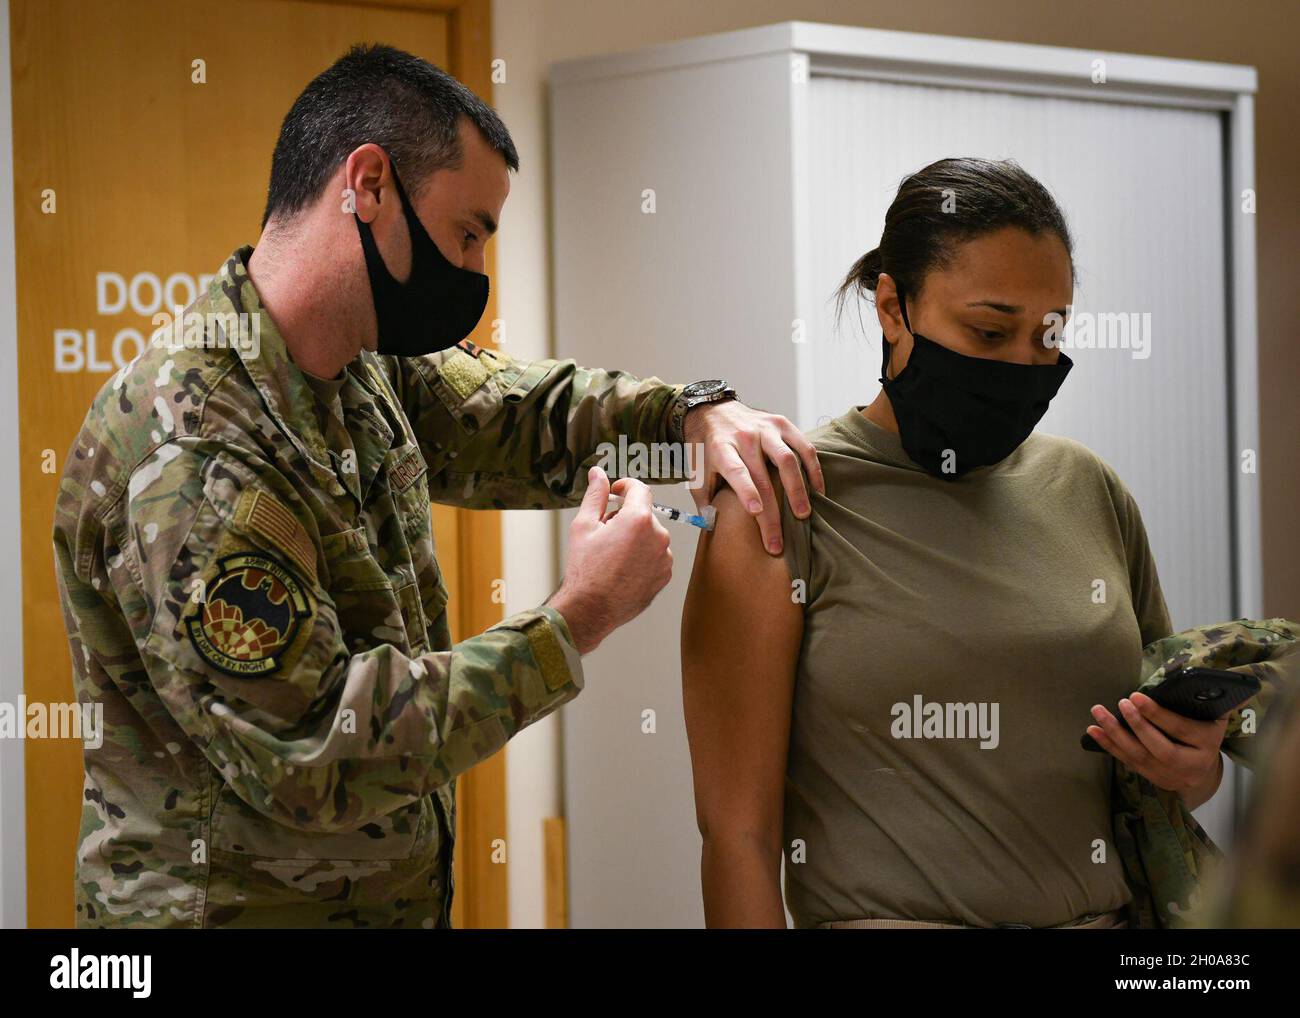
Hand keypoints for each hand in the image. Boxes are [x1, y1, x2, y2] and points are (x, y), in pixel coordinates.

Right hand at [547, 467, 672, 654]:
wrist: (592, 609)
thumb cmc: (585, 569)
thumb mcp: (584, 525)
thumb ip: (596, 495)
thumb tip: (598, 474)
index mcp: (638, 519)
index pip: (640, 489)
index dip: (625, 486)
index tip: (616, 492)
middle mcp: (658, 536)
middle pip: (643, 514)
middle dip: (625, 517)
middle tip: (604, 533)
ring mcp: (664, 558)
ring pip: (650, 536)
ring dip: (635, 538)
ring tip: (612, 555)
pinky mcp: (664, 575)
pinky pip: (655, 556)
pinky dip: (642, 557)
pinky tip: (622, 568)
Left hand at [682, 401, 824, 555]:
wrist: (713, 411)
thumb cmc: (706, 449)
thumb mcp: (696, 472)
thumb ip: (703, 500)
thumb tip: (712, 528)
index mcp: (721, 449)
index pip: (736, 471)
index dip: (747, 491)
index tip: (757, 511)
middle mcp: (745, 438)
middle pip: (763, 477)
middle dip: (772, 513)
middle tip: (777, 542)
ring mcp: (766, 429)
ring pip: (788, 460)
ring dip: (797, 490)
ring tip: (803, 514)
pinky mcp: (782, 424)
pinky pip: (803, 447)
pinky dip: (813, 469)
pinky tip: (818, 490)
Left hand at [1086, 691, 1231, 805]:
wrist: (1202, 771)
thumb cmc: (1204, 732)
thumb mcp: (1215, 716)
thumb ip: (1216, 700)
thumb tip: (1220, 684)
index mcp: (1208, 744)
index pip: (1181, 730)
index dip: (1157, 714)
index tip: (1136, 697)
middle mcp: (1190, 764)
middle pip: (1160, 748)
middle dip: (1137, 725)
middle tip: (1121, 703)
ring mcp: (1169, 775)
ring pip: (1140, 757)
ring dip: (1115, 734)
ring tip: (1098, 712)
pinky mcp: (1152, 777)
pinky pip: (1128, 761)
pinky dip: (1109, 746)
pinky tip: (1093, 731)